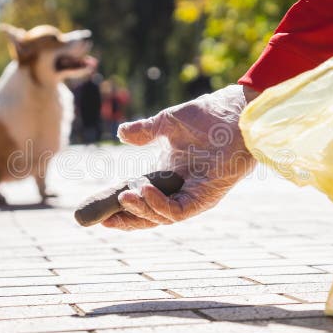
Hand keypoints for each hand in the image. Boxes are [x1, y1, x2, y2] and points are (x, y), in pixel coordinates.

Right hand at [102, 84, 257, 230]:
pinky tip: (144, 191)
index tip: (97, 211)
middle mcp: (179, 189)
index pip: (139, 196)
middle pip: (147, 214)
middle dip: (124, 219)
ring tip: (124, 197)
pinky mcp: (206, 198)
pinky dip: (159, 205)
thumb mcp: (167, 122)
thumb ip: (145, 131)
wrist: (235, 113)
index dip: (119, 205)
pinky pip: (178, 211)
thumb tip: (121, 134)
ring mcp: (193, 196)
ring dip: (140, 210)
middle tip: (101, 218)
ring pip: (161, 217)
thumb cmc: (207, 115)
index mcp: (167, 174)